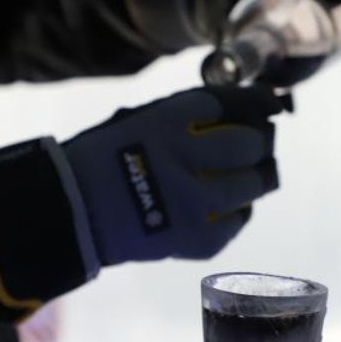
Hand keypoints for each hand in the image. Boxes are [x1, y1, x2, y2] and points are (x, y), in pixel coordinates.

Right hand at [59, 86, 284, 265]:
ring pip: (255, 184)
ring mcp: (192, 203)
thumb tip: (249, 107)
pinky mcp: (195, 240)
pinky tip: (231, 206)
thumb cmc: (104, 160)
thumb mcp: (137, 120)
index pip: (229, 102)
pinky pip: (238, 221)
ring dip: (260, 176)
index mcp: (164, 121)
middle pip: (250, 143)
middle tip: (260, 142)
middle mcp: (182, 158)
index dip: (256, 102)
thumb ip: (185, 114)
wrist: (70, 213)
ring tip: (256, 174)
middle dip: (260, 141)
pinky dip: (240, 211)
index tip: (269, 104)